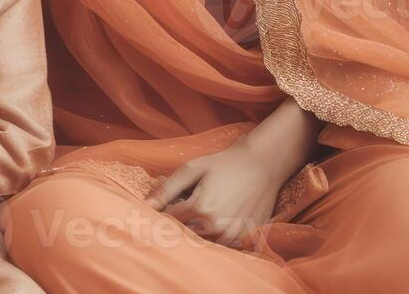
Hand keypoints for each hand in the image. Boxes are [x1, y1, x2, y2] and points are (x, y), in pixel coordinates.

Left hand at [147, 141, 287, 247]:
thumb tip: (146, 205)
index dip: (167, 211)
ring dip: (199, 231)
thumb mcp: (193, 169)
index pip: (170, 221)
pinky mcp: (244, 239)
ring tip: (209, 208)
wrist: (262, 165)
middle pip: (185, 234)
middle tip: (192, 204)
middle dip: (182, 222)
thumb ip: (167, 189)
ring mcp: (232, 236)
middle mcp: (215, 227)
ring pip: (203, 242)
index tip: (173, 202)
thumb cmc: (225, 164)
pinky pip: (222, 245)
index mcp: (200, 209)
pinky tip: (221, 216)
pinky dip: (216, 236)